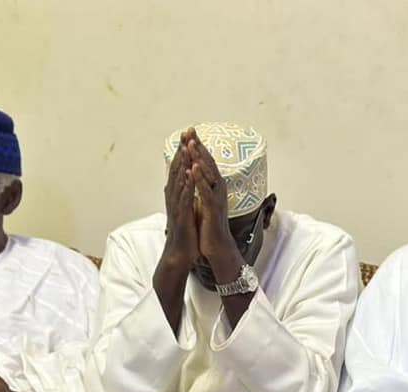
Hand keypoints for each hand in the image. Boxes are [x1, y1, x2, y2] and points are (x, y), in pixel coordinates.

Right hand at [163, 132, 199, 267]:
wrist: (180, 253)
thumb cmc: (184, 232)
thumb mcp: (186, 209)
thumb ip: (185, 195)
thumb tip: (188, 182)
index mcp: (177, 195)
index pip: (180, 169)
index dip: (183, 152)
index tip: (187, 135)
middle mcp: (174, 197)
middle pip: (177, 170)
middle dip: (182, 150)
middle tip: (185, 132)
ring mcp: (176, 206)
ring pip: (179, 181)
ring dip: (182, 164)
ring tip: (187, 147)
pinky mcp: (181, 216)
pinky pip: (184, 198)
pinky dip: (186, 186)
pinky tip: (190, 175)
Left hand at [184, 129, 234, 261]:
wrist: (216, 246)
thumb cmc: (209, 226)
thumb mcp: (204, 202)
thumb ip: (202, 188)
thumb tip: (195, 176)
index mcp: (213, 187)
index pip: (205, 162)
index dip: (198, 147)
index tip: (189, 132)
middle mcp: (217, 189)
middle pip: (208, 163)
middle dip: (198, 146)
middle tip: (190, 130)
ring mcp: (216, 197)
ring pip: (207, 174)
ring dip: (199, 158)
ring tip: (191, 144)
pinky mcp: (212, 208)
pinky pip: (205, 190)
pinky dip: (199, 178)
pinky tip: (193, 167)